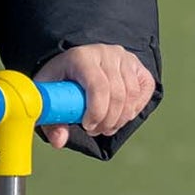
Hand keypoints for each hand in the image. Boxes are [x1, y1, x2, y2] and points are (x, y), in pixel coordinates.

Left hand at [35, 44, 155, 148]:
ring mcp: (124, 57)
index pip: (98, 86)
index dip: (96, 112)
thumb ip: (52, 120)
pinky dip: (134, 109)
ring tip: (105, 126)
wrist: (75, 65)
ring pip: (132, 95)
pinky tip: (120, 115)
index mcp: (81, 57)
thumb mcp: (50, 98)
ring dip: (120, 119)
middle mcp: (106, 53)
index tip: (86, 126)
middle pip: (117, 94)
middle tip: (95, 131)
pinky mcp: (138, 65)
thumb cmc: (60, 83)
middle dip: (107, 121)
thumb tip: (59, 141)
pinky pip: (144, 90)